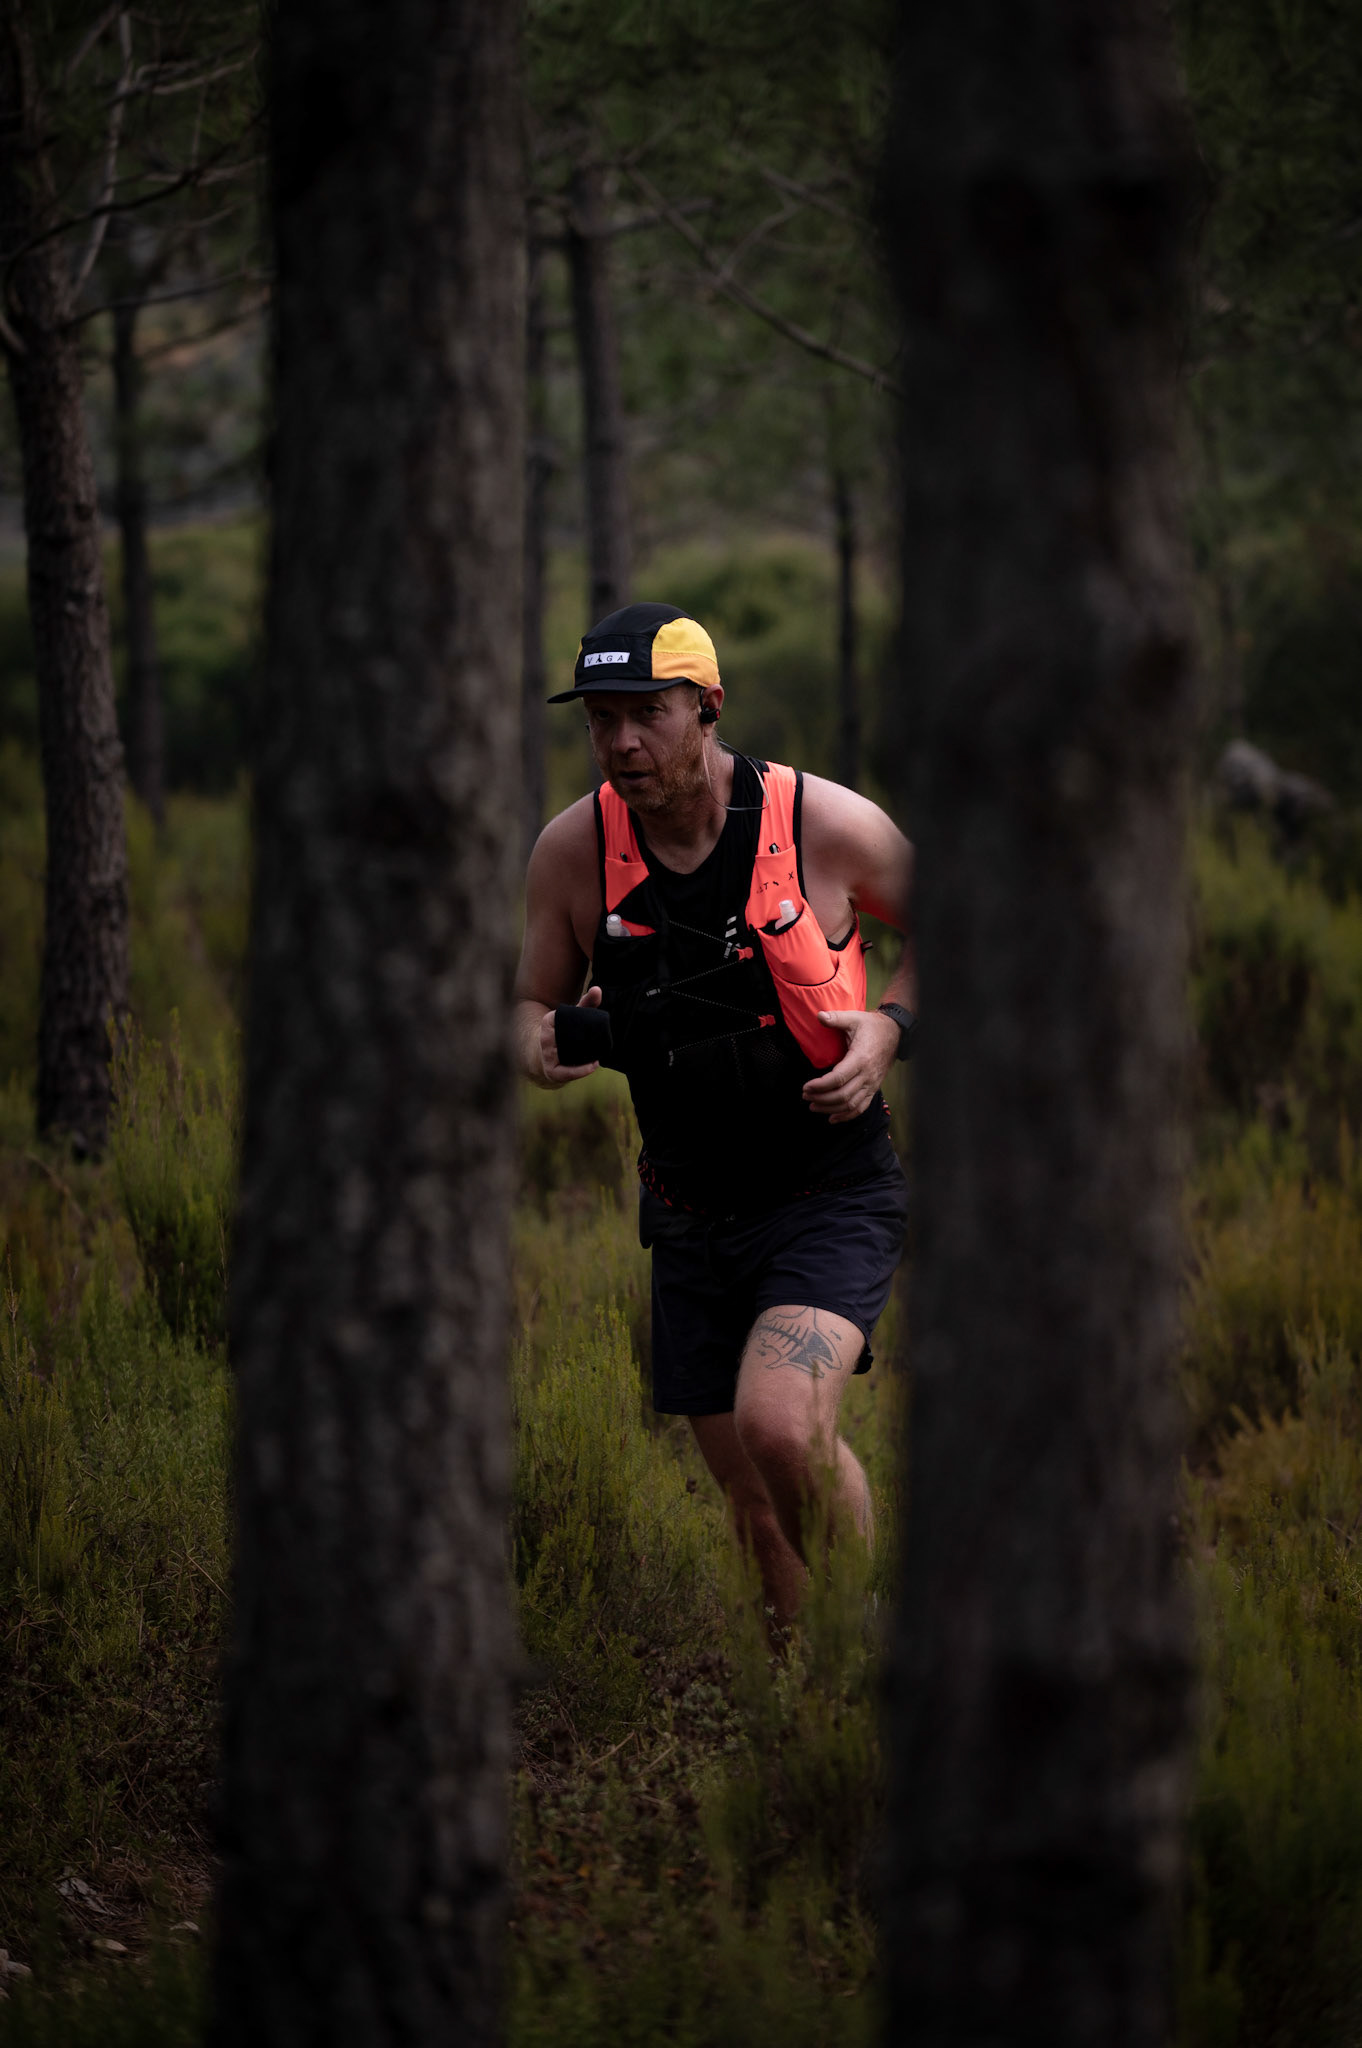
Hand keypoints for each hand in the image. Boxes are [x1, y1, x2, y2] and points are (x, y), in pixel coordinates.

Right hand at [538, 984, 603, 1085]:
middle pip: (565, 1038)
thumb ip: (587, 1003)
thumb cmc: (564, 1032)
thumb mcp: (573, 1017)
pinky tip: (593, 1065)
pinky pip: (566, 1072)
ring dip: (582, 1056)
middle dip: (579, 1040)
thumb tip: (598, 990)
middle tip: (596, 1041)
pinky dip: (580, 1070)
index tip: (586, 1027)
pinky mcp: (552, 1071)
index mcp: (548, 1022)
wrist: (547, 1054)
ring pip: (566, 1054)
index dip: (574, 1023)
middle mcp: (545, 1039)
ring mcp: (547, 1055)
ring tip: (597, 1056)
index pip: (561, 1019)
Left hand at [802, 1009, 899, 1123]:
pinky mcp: (873, 1088)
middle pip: (842, 1095)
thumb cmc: (872, 1026)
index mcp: (860, 1058)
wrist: (895, 1034)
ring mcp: (872, 1084)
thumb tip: (819, 1016)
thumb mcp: (854, 1018)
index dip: (820, 1086)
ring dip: (830, 1109)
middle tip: (805, 1096)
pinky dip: (846, 1116)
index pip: (838, 1079)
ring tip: (813, 1106)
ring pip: (850, 1104)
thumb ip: (836, 1018)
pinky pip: (861, 1107)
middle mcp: (867, 1075)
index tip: (806, 1087)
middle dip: (821, 1098)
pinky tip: (832, 1118)